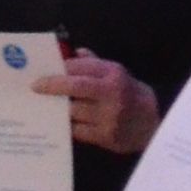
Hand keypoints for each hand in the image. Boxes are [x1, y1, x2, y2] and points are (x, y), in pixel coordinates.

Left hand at [35, 53, 158, 154]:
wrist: (155, 123)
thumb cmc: (131, 94)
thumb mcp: (117, 73)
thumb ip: (94, 64)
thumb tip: (73, 54)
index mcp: (113, 75)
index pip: (82, 68)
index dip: (62, 69)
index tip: (45, 70)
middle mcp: (111, 94)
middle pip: (75, 88)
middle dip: (53, 86)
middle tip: (35, 87)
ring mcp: (108, 117)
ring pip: (73, 111)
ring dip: (60, 108)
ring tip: (48, 105)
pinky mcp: (105, 137)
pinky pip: (77, 130)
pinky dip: (69, 126)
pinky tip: (63, 123)